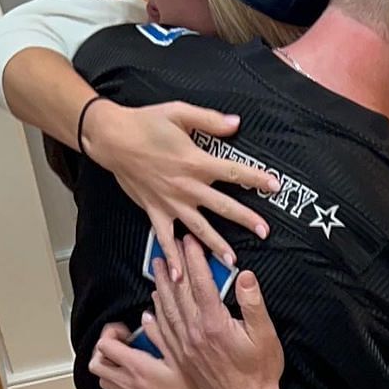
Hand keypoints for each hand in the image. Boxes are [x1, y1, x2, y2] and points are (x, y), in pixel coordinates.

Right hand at [82, 99, 281, 277]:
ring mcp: (171, 202)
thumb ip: (210, 121)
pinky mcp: (155, 210)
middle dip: (246, 219)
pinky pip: (165, 238)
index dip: (256, 179)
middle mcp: (186, 186)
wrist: (112, 138)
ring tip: (232, 261)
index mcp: (196, 162)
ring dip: (216, 245)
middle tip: (265, 231)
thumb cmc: (146, 123)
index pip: (234, 173)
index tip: (275, 186)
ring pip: (199, 228)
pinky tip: (179, 276)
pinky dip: (171, 257)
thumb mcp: (180, 113)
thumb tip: (237, 124)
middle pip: (223, 206)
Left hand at [88, 322, 232, 388]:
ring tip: (128, 359)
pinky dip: (117, 382)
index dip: (111, 333)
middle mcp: (127, 383)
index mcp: (137, 367)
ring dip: (109, 365)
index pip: (104, 345)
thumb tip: (147, 318)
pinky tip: (134, 378)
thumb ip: (161, 334)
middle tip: (122, 343)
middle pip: (96, 362)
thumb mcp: (182, 357)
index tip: (126, 331)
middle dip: (104, 349)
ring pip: (102, 378)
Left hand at [151, 236, 286, 388]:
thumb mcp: (265, 334)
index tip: (191, 241)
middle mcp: (194, 333)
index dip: (194, 260)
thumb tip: (245, 276)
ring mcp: (185, 347)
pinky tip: (152, 308)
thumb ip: (253, 303)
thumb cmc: (260, 371)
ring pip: (167, 311)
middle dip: (175, 267)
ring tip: (158, 269)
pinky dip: (156, 316)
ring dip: (162, 288)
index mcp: (214, 323)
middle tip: (169, 247)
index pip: (200, 283)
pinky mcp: (182, 359)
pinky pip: (163, 333)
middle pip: (179, 293)